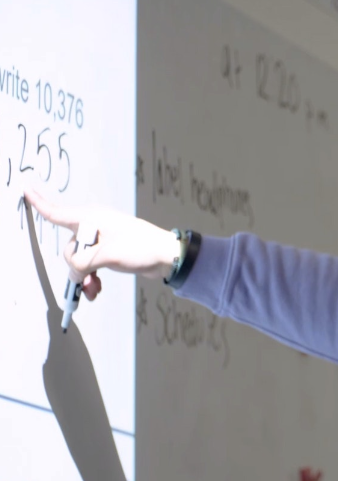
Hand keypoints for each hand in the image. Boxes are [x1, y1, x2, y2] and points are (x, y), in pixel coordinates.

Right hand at [23, 186, 181, 298]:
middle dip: (76, 267)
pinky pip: (91, 265)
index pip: (58, 213)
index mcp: (92, 219)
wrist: (168, 258)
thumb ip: (82, 264)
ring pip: (80, 260)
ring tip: (94, 290)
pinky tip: (97, 289)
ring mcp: (102, 239)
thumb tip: (74, 274)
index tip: (25, 190)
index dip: (40, 203)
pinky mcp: (109, 251)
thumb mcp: (106, 256)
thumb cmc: (142, 248)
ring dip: (85, 277)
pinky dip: (92, 278)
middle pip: (69, 248)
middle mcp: (94, 226)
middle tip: (90, 278)